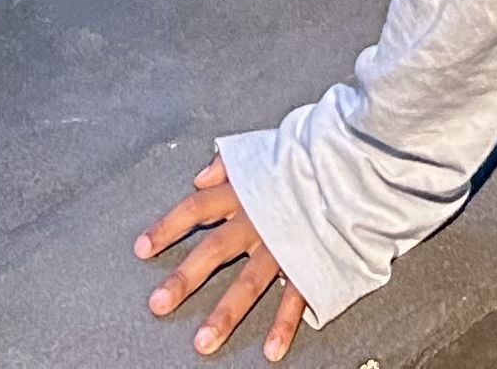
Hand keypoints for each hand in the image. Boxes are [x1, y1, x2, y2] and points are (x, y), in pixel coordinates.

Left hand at [136, 156, 308, 360]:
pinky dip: (284, 325)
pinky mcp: (312, 261)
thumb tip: (200, 176)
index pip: (196, 208)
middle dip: (184, 279)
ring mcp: (284, 244)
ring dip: (225, 314)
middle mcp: (258, 219)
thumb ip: (228, 164)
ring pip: (249, 284)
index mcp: (244, 191)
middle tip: (158, 304)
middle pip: (213, 251)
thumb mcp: (262, 148)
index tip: (142, 249)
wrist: (355, 164)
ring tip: (203, 342)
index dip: (167, 227)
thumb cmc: (307, 156)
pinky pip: (296, 298)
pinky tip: (271, 350)